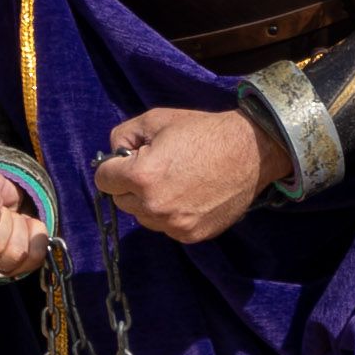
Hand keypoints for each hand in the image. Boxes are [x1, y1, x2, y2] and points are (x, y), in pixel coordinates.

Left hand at [94, 102, 270, 246]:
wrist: (250, 152)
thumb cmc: (203, 131)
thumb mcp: (156, 119)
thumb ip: (123, 136)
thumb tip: (113, 155)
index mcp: (142, 176)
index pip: (103, 180)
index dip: (114, 167)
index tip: (130, 160)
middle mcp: (154, 206)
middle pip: (121, 201)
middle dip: (132, 185)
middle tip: (158, 168)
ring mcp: (174, 225)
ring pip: (144, 217)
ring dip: (151, 202)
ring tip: (177, 181)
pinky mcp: (192, 235)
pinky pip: (167, 227)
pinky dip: (172, 213)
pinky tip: (191, 194)